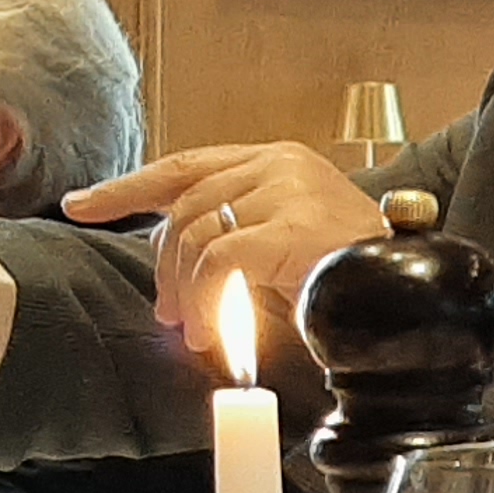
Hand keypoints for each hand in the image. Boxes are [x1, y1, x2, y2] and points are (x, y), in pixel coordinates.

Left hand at [61, 143, 386, 342]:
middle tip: (169, 313)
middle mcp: (281, 164)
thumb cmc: (352, 278)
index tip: (83, 204)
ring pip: (194, 233)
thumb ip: (234, 236)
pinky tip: (210, 331)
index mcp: (278, 161)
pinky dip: (205, 301)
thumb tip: (171, 266)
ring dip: (183, 289)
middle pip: (183, 205)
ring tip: (194, 328)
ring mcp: (289, 189)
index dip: (128, 187)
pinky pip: (218, 262)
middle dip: (163, 265)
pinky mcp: (292, 226)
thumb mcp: (283, 246)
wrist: (411, 293)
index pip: (186, 166)